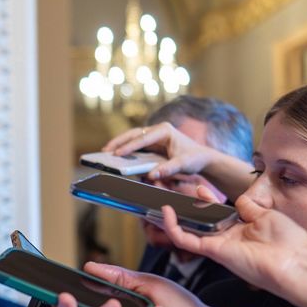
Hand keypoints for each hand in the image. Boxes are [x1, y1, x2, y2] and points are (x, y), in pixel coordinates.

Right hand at [103, 121, 252, 198]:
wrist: (202, 158)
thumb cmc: (194, 159)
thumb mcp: (183, 165)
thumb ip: (168, 169)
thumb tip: (151, 175)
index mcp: (165, 130)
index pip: (143, 138)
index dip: (129, 146)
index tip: (118, 154)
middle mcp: (157, 131)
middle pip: (133, 134)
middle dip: (118, 142)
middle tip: (105, 151)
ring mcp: (153, 136)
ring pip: (132, 138)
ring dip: (119, 145)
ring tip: (105, 154)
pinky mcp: (151, 144)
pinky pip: (135, 146)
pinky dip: (125, 150)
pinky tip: (115, 157)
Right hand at [161, 196, 306, 296]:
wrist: (296, 262)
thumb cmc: (289, 242)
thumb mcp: (267, 215)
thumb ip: (249, 208)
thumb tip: (239, 200)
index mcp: (241, 230)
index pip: (217, 215)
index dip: (206, 201)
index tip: (199, 188)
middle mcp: (227, 239)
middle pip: (199, 224)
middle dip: (186, 210)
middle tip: (173, 194)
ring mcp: (219, 246)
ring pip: (187, 233)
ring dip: (173, 220)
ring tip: (162, 204)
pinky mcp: (213, 252)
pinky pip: (187, 240)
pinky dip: (174, 227)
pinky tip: (167, 212)